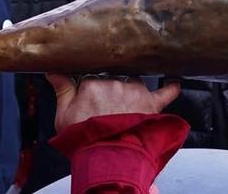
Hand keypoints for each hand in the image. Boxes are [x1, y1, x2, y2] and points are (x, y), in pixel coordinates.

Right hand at [50, 73, 181, 127]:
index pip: (91, 77)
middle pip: (114, 78)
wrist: (107, 156)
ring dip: (132, 90)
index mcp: (92, 84)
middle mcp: (115, 82)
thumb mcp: (63, 116)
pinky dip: (170, 88)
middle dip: (111, 89)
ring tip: (127, 104)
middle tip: (107, 106)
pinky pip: (165, 93)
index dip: (91, 88)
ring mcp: (134, 91)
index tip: (90, 97)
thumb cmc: (83, 139)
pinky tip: (175, 82)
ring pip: (134, 82)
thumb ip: (62, 90)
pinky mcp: (150, 104)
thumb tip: (53, 71)